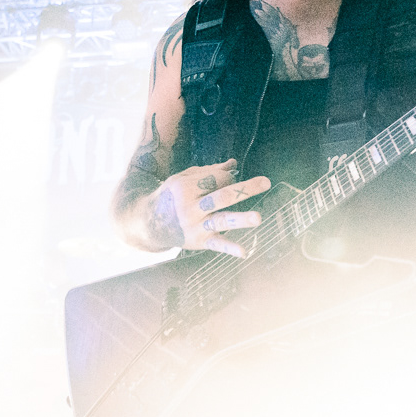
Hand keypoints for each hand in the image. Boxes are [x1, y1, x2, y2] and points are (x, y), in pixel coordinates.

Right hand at [142, 158, 270, 257]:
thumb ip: (209, 172)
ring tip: (258, 217)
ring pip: (221, 220)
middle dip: (245, 189)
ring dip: (240, 219)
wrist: (149, 223)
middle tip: (266, 182)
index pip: (215, 179)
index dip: (227, 177)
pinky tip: (245, 252)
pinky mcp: (199, 242)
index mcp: (185, 188)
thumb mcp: (183, 179)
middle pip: (222, 196)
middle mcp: (191, 207)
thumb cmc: (171, 196)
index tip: (229, 179)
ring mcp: (196, 226)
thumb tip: (234, 164)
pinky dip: (230, 248)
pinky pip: (217, 245)